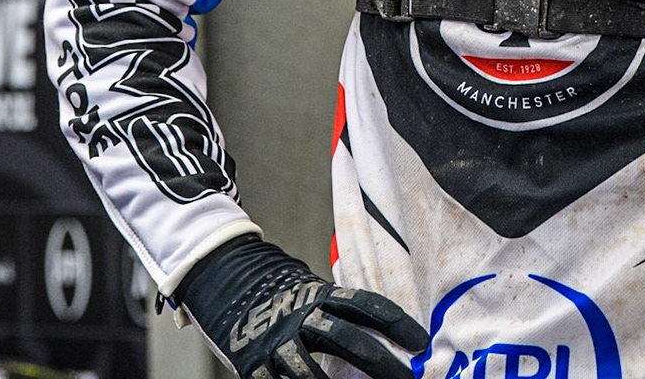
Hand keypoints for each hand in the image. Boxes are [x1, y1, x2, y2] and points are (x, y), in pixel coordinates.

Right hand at [177, 235, 429, 378]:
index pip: (366, 306)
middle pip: (348, 340)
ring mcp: (276, 340)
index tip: (422, 341)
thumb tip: (380, 330)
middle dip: (382, 363)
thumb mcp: (310, 292)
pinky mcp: (254, 361)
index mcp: (321, 294)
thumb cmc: (277, 292)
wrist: (222, 277)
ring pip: (310, 371)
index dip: (396, 323)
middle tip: (409, 378)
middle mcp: (302, 315)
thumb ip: (337, 311)